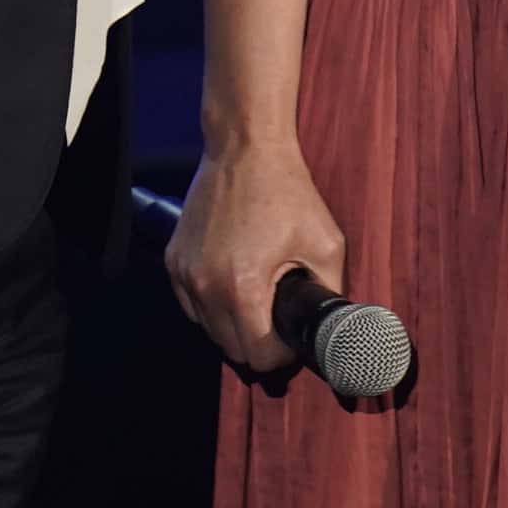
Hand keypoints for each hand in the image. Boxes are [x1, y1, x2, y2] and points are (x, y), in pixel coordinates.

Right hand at [165, 143, 348, 374]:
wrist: (246, 149)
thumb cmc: (287, 191)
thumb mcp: (326, 242)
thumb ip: (331, 291)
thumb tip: (334, 324)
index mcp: (243, 287)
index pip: (259, 358)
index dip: (282, 355)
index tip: (293, 336)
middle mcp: (205, 286)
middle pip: (232, 350)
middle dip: (259, 342)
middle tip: (280, 318)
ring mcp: (184, 274)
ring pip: (208, 330)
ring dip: (233, 325)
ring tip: (258, 296)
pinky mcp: (174, 261)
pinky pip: (191, 305)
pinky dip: (211, 305)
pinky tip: (234, 283)